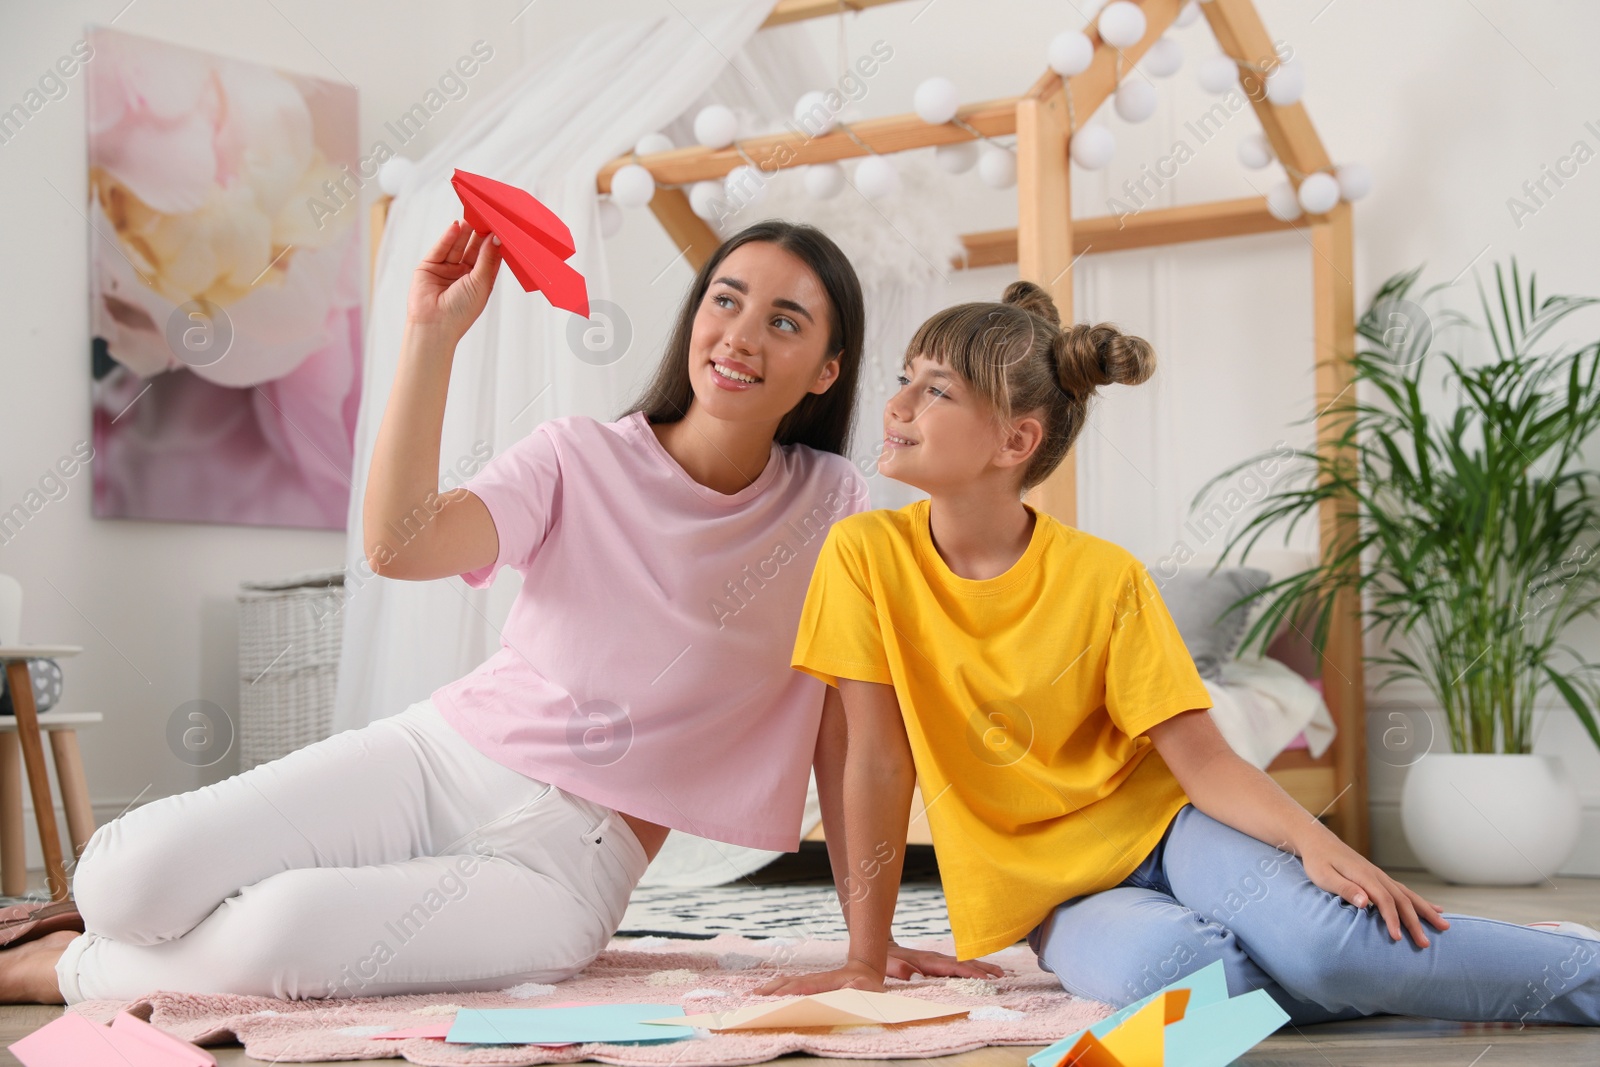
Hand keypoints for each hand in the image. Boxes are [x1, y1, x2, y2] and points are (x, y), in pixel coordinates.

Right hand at [406, 220, 502, 339]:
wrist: (434, 326)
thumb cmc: (462, 311)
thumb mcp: (480, 282)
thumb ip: (487, 258)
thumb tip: (496, 237)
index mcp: (480, 281)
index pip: (489, 257)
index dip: (494, 242)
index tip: (501, 225)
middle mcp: (464, 274)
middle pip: (473, 249)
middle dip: (479, 233)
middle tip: (486, 215)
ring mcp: (447, 270)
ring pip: (457, 246)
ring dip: (464, 232)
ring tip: (472, 215)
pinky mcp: (429, 266)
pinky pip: (441, 249)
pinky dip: (448, 238)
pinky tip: (455, 227)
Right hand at [754, 958, 883, 996]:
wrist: (865, 970)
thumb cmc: (866, 984)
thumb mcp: (867, 988)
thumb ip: (857, 989)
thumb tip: (846, 992)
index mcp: (826, 981)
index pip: (805, 986)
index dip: (791, 990)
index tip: (778, 996)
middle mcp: (814, 979)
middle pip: (790, 982)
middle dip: (773, 988)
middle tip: (755, 995)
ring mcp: (810, 979)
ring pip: (787, 981)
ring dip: (770, 987)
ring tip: (754, 993)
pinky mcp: (809, 983)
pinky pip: (789, 984)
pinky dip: (775, 987)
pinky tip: (766, 991)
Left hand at [886, 942, 1003, 981]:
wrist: (880, 946)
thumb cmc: (884, 958)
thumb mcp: (887, 964)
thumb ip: (899, 969)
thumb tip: (916, 975)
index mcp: (927, 961)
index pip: (953, 967)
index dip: (970, 973)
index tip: (986, 979)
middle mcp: (936, 958)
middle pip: (964, 962)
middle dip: (984, 968)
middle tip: (1003, 976)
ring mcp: (938, 958)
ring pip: (965, 962)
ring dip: (983, 966)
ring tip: (1002, 973)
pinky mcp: (938, 961)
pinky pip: (959, 964)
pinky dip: (974, 966)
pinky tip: (985, 971)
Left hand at [1299, 830, 1449, 946]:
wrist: (1319, 842)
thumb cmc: (1318, 861)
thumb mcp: (1324, 876)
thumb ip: (1345, 888)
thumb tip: (1365, 902)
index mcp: (1364, 876)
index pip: (1384, 900)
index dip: (1392, 919)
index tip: (1398, 938)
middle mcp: (1377, 875)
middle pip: (1402, 900)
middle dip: (1415, 922)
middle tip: (1426, 944)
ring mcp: (1380, 876)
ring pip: (1408, 895)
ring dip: (1426, 912)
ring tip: (1444, 927)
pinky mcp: (1380, 878)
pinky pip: (1404, 891)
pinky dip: (1421, 901)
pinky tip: (1434, 909)